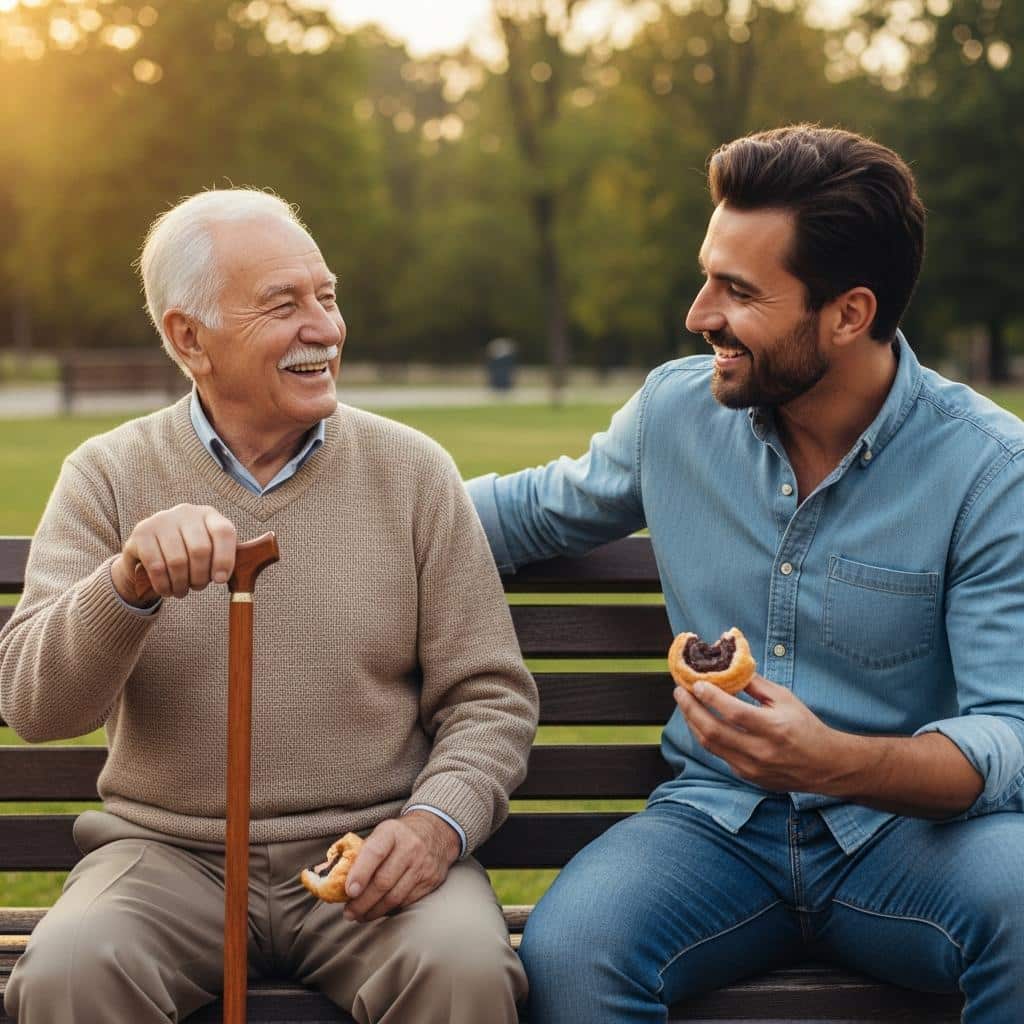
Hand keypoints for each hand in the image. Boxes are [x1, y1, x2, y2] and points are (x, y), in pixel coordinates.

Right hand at [111, 504, 236, 603]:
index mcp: (208, 514)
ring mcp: (161, 519)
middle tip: (197, 587)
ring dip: (181, 584)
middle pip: (200, 549)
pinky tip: (166, 590)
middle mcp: (185, 512)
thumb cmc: (188, 554)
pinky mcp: (141, 533)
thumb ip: (222, 559)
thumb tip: (223, 577)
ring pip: (177, 560)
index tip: (220, 580)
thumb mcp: (209, 551)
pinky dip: (163, 584)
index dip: (225, 559)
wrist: (148, 551)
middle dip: (200, 576)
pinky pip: (156, 566)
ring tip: (181, 591)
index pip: (223, 532)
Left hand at [342, 811, 460, 922]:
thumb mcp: (381, 833)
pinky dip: (390, 909)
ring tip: (360, 916)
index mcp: (392, 832)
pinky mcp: (431, 880)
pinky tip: (378, 911)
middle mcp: (410, 847)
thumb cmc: (398, 836)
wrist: (437, 830)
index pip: (374, 852)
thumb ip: (360, 852)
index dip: (360, 873)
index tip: (348, 891)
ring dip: (374, 911)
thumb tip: (328, 873)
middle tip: (348, 913)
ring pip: (395, 896)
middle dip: (362, 902)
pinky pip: (407, 901)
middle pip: (383, 881)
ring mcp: (423, 865)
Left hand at [674, 674, 853, 794]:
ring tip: (685, 703)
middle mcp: (761, 752)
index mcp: (774, 729)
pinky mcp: (747, 777)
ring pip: (710, 745)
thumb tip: (728, 667)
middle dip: (691, 709)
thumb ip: (755, 684)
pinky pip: (719, 754)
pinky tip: (700, 721)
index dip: (711, 697)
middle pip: (714, 731)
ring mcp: (752, 768)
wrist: (825, 766)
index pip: (734, 712)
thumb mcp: (785, 699)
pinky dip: (706, 736)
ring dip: (693, 722)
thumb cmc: (805, 726)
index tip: (695, 683)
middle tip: (679, 691)